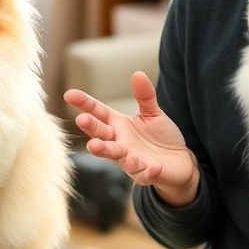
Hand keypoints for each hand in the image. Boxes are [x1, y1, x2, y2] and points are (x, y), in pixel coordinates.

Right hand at [64, 71, 198, 204]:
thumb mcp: (152, 114)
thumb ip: (144, 96)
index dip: (84, 103)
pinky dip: (149, 171)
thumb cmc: (160, 138)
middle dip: (91, 128)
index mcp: (119, 126)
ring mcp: (131, 160)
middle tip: (81, 120)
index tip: (69, 94)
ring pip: (115, 156)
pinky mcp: (147, 174)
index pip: (98, 112)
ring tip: (95, 146)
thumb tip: (138, 73)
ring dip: (106, 150)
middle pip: (101, 134)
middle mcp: (120, 143)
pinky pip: (146, 173)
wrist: (179, 163)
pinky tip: (153, 167)